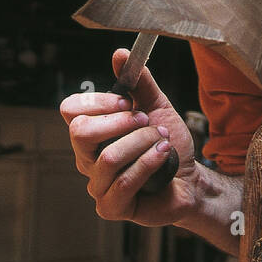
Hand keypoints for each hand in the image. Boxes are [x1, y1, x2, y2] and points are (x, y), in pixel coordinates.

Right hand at [60, 48, 197, 224]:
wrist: (190, 179)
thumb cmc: (167, 145)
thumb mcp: (157, 107)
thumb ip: (139, 82)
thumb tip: (119, 54)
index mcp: (91, 133)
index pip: (71, 110)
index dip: (99, 102)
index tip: (127, 102)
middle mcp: (87, 159)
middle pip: (80, 132)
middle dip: (121, 123)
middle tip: (147, 122)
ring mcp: (97, 185)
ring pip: (108, 158)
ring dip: (142, 144)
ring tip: (162, 142)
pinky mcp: (111, 207)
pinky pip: (124, 182)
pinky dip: (148, 164)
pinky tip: (162, 157)